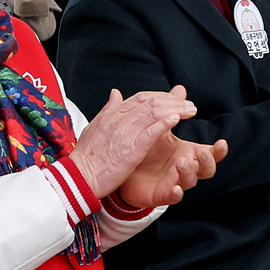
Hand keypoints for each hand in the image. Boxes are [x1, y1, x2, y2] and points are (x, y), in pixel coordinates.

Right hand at [69, 89, 183, 195]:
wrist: (78, 177)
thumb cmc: (87, 156)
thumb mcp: (95, 126)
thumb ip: (108, 109)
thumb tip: (115, 92)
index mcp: (113, 113)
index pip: (142, 97)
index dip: (161, 96)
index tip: (174, 99)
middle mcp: (120, 119)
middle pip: (152, 102)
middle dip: (174, 101)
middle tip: (190, 104)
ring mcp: (126, 133)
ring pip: (155, 113)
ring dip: (176, 110)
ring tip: (191, 111)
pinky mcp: (131, 149)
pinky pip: (151, 132)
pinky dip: (165, 123)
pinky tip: (177, 120)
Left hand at [113, 87, 227, 206]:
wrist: (125, 169)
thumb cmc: (147, 148)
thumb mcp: (159, 127)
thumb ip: (171, 109)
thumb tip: (180, 89)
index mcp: (188, 152)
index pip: (210, 153)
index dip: (219, 150)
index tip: (222, 142)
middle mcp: (186, 168)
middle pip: (207, 169)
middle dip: (208, 162)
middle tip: (201, 153)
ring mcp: (176, 182)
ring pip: (191, 181)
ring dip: (189, 172)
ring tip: (182, 162)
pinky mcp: (162, 194)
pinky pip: (173, 197)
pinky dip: (176, 194)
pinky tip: (175, 188)